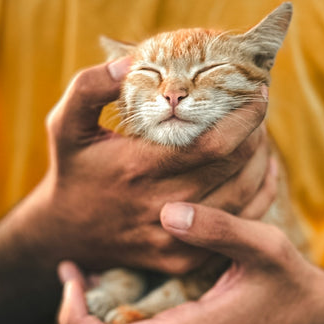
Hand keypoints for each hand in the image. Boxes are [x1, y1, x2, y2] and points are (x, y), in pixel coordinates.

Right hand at [35, 58, 271, 273]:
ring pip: (242, 199)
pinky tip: (256, 174)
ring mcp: (174, 239)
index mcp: (138, 169)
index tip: (257, 92)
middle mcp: (161, 208)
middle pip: (234, 169)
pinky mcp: (182, 261)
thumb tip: (131, 62)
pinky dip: (255, 199)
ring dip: (259, 164)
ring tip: (257, 137)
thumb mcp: (65, 125)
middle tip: (257, 110)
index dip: (245, 118)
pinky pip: (235, 229)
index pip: (213, 144)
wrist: (64, 233)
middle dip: (255, 135)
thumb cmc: (72, 170)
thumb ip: (90, 87)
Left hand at [58, 203, 323, 323]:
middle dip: (72, 320)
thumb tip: (166, 212)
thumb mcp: (264, 245)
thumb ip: (217, 228)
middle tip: (70, 273)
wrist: (321, 321)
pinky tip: (117, 295)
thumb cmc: (292, 282)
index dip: (75, 316)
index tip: (71, 276)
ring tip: (84, 281)